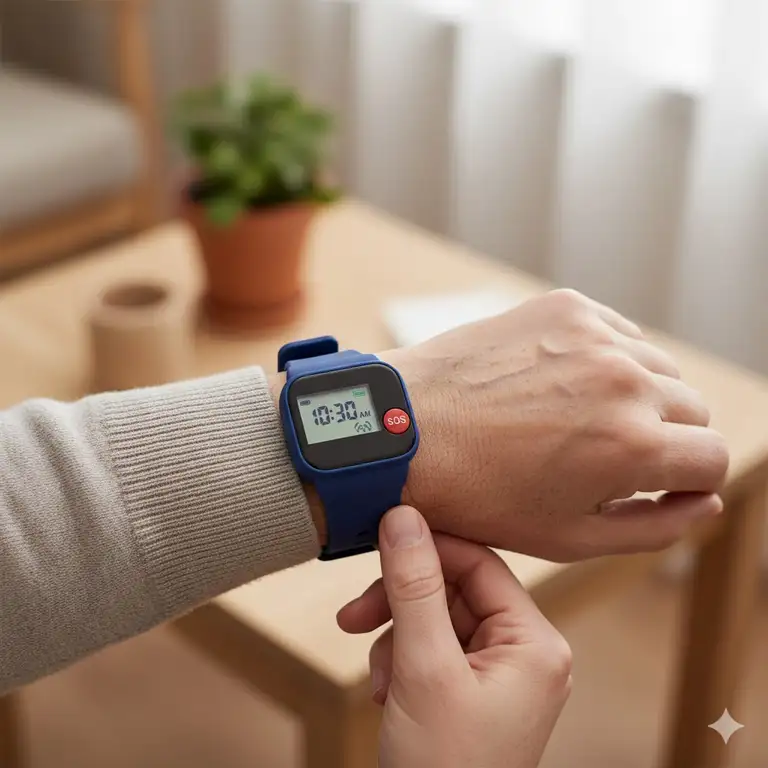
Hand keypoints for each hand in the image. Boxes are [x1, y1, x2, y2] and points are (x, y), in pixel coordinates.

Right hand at [338, 506, 570, 767]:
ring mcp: (499, 676)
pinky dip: (401, 662)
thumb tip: (402, 516)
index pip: (480, 565)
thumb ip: (413, 586)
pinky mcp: (472, 692)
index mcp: (536, 644)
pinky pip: (432, 650)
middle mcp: (525, 654)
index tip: (381, 540)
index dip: (429, 549)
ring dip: (396, 638)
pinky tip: (386, 694)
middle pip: (453, 592)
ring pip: (435, 620)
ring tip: (380, 679)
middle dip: (401, 605)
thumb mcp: (423, 667)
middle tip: (354, 615)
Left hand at [383, 288, 728, 560]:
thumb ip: (654, 526)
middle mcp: (624, 380)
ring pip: (657, 367)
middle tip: (605, 454)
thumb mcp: (568, 536)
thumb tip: (704, 500)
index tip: (655, 483)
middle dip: (663, 437)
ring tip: (578, 418)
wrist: (405, 429)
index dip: (688, 479)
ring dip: (635, 394)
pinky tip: (562, 383)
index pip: (714, 458)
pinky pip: (619, 332)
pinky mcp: (565, 306)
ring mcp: (594, 335)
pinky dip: (606, 358)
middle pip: (693, 408)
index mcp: (633, 445)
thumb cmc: (478, 494)